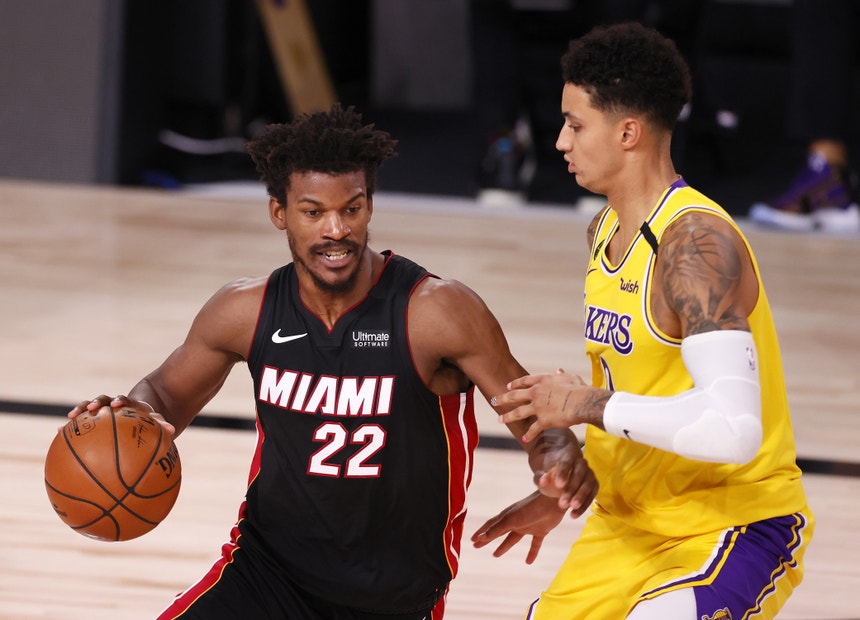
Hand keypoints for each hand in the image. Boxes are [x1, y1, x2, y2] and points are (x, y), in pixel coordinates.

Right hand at [67, 395, 174, 435]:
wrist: (142, 414)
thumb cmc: (150, 420)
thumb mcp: (157, 421)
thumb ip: (162, 424)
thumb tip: (173, 430)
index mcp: (130, 405)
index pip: (125, 399)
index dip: (120, 400)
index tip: (117, 404)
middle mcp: (115, 405)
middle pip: (104, 399)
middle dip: (96, 402)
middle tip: (91, 407)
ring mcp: (103, 410)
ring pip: (90, 407)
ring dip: (81, 410)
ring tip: (69, 418)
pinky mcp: (95, 417)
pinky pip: (82, 421)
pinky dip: (71, 426)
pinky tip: (58, 433)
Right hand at [471, 491, 566, 563]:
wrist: (554, 500)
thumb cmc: (531, 508)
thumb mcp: (512, 520)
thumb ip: (497, 529)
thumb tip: (480, 538)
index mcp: (507, 516)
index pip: (491, 525)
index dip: (482, 532)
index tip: (472, 540)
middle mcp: (516, 521)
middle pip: (499, 532)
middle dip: (488, 539)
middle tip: (477, 546)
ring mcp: (528, 526)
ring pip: (513, 538)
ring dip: (504, 546)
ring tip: (495, 555)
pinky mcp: (541, 530)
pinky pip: (535, 544)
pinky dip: (532, 552)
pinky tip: (528, 562)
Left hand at [493, 369, 610, 441]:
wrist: (582, 402)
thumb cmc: (579, 389)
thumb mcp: (570, 377)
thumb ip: (562, 375)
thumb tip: (558, 370)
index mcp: (543, 381)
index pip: (525, 381)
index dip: (515, 384)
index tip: (508, 386)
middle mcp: (537, 393)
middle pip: (515, 396)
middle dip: (503, 398)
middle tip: (494, 400)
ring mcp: (538, 407)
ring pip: (518, 412)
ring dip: (508, 416)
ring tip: (500, 419)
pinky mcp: (543, 420)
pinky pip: (533, 429)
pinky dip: (529, 434)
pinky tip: (524, 439)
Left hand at [529, 430, 597, 518]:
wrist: (562, 474)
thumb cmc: (550, 473)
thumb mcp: (542, 474)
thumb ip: (540, 477)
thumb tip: (543, 481)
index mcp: (568, 455)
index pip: (566, 462)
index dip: (563, 473)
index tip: (558, 485)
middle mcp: (581, 463)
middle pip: (580, 474)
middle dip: (572, 489)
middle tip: (562, 503)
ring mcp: (589, 473)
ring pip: (589, 484)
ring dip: (581, 497)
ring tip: (571, 508)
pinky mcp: (593, 484)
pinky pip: (592, 494)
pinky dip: (584, 505)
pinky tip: (574, 514)